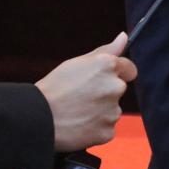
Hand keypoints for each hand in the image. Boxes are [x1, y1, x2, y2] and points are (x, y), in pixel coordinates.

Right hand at [35, 32, 138, 151]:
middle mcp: (115, 87)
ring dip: (100, 111)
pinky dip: (96, 128)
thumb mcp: (77, 62)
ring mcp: (113, 111)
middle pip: (118, 89)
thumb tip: (124, 37)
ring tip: (77, 111)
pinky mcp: (108, 131)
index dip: (118, 73)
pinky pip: (107, 128)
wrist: (38, 118)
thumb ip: (106, 50)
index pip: (130, 69)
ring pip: (112, 110)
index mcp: (108, 66)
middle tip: (82, 96)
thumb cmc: (55, 87)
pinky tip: (79, 125)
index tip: (103, 79)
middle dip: (105, 92)